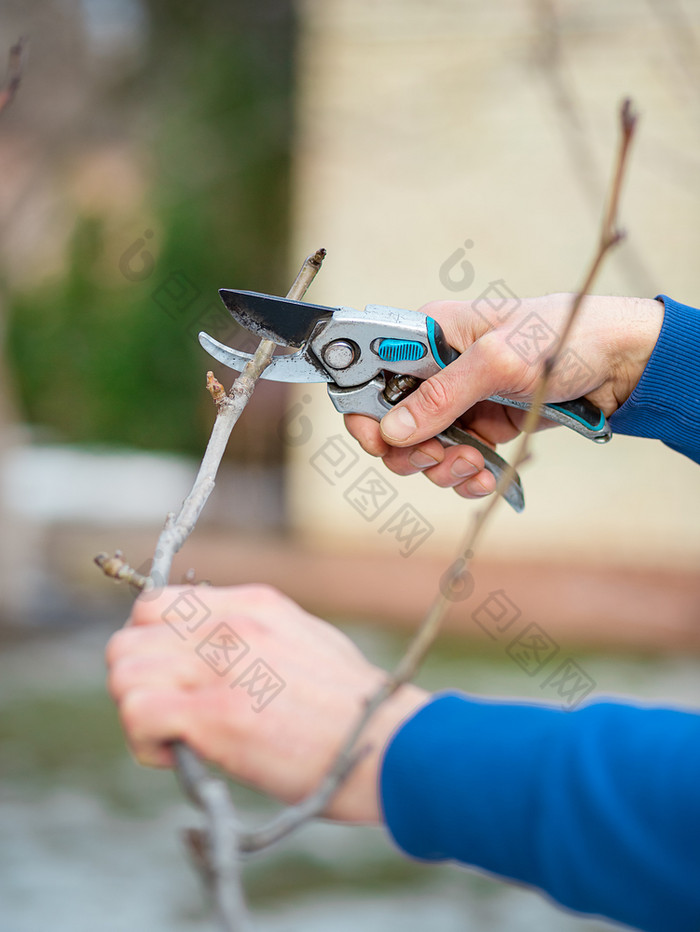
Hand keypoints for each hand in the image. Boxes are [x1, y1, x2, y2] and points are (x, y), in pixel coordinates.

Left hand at [106, 585, 427, 822]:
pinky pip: (138, 713)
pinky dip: (144, 742)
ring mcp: (225, 664)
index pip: (155, 604)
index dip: (149, 645)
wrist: (393, 745)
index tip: (170, 680)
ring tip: (175, 739)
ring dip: (137, 712)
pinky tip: (177, 755)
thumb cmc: (354, 709)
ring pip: (124, 672)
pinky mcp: (219, 713)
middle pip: (129, 638)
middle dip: (136, 683)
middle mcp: (233, 623)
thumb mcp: (306, 641)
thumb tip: (213, 651)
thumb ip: (256, 636)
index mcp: (254, 603)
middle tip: (169, 716)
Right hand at [345, 293, 662, 499]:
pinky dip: (466, 475)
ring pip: (421, 450)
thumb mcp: (499, 359)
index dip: (364, 409)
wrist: (620, 362)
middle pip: (389, 422)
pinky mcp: (480, 426)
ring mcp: (458, 400)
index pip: (369, 373)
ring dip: (442, 467)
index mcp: (428, 334)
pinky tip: (485, 475)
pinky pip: (454, 462)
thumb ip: (443, 395)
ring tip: (475, 464)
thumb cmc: (564, 334)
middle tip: (438, 455)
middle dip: (410, 449)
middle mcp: (435, 368)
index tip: (380, 440)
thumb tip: (394, 430)